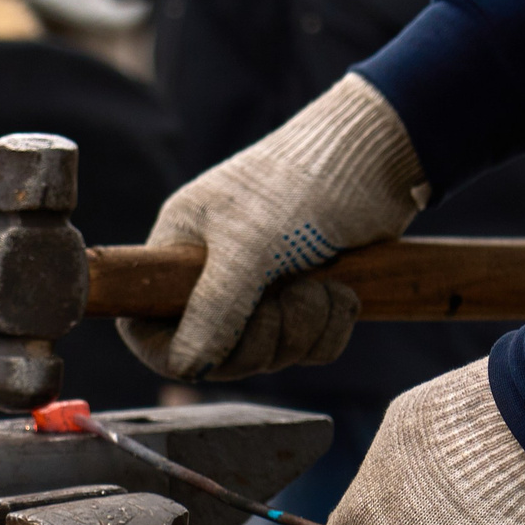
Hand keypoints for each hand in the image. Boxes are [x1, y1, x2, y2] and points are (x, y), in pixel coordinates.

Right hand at [119, 74, 427, 380]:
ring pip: (271, 353)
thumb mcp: (250, 245)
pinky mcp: (305, 297)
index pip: (148, 325)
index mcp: (180, 250)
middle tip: (287, 298)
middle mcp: (214, 274)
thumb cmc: (301, 184)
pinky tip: (342, 291)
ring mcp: (262, 289)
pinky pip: (308, 348)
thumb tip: (185, 366)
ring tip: (321, 284)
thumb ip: (215, 308)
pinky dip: (330, 327)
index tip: (212, 353)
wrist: (376, 158)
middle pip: (218, 353)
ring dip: (304, 328)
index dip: (173, 351)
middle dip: (264, 337)